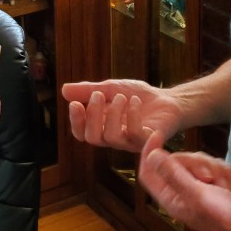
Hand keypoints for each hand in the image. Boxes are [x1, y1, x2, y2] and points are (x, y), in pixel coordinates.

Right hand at [61, 79, 184, 152]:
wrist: (167, 99)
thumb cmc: (137, 96)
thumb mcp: (111, 88)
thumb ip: (89, 90)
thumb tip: (64, 90)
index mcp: (101, 126)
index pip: (81, 133)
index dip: (76, 121)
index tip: (75, 103)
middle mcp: (113, 138)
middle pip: (92, 138)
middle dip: (92, 115)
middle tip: (99, 95)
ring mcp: (130, 142)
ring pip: (111, 137)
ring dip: (113, 113)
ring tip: (122, 96)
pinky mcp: (147, 141)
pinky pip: (134, 134)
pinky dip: (132, 115)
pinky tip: (134, 101)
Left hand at [137, 142, 230, 230]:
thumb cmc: (226, 214)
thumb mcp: (198, 194)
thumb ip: (174, 174)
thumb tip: (151, 155)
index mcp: (171, 198)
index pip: (149, 171)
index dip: (149, 152)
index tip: (157, 134)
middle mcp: (182, 191)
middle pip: (175, 161)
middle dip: (194, 163)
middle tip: (207, 176)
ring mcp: (199, 184)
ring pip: (196, 159)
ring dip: (212, 168)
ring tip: (223, 185)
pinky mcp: (215, 179)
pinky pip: (213, 163)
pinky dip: (224, 171)